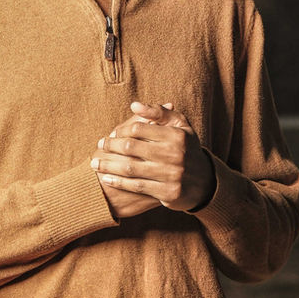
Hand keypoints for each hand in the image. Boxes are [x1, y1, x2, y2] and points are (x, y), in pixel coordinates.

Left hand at [91, 101, 215, 216]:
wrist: (204, 182)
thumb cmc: (186, 149)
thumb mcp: (180, 126)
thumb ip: (159, 113)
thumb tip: (134, 105)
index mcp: (177, 135)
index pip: (138, 129)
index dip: (120, 130)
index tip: (111, 133)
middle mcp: (175, 154)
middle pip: (131, 148)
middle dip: (110, 146)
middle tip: (99, 145)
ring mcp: (172, 175)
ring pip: (130, 168)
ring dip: (108, 165)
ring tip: (95, 163)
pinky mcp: (168, 192)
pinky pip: (136, 186)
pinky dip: (119, 182)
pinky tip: (107, 178)